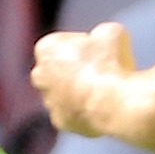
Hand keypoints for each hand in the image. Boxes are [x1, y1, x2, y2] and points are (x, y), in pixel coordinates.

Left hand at [32, 19, 139, 137]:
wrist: (114, 101)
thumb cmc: (111, 62)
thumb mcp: (113, 32)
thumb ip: (102, 34)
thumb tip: (105, 40)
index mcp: (46, 48)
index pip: (63, 43)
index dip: (84, 45)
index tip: (100, 50)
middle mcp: (40, 75)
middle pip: (58, 69)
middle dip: (74, 69)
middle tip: (100, 69)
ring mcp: (48, 100)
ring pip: (63, 93)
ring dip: (79, 90)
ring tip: (105, 88)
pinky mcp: (60, 121)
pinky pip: (73, 113)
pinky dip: (85, 110)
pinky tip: (103, 106)